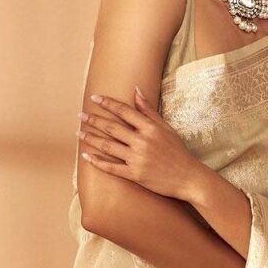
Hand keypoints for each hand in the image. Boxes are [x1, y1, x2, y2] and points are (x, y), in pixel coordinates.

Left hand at [77, 86, 202, 200]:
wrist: (188, 177)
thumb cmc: (178, 151)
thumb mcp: (166, 128)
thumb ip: (149, 110)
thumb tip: (136, 89)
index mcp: (150, 128)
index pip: (124, 111)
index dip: (107, 103)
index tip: (94, 98)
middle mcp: (142, 142)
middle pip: (112, 128)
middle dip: (93, 120)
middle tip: (79, 115)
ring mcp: (138, 159)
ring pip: (108, 146)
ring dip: (91, 139)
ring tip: (79, 133)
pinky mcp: (135, 175)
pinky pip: (112, 168)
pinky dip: (98, 162)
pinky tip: (86, 156)